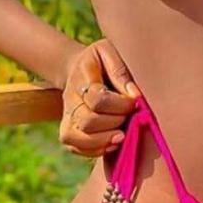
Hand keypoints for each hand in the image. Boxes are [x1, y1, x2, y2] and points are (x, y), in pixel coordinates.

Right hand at [58, 38, 141, 157]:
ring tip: (122, 136)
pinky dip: (94, 150)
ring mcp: (67, 116)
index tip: (136, 101)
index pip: (97, 99)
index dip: (120, 105)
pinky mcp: (68, 130)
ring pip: (76, 138)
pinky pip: (74, 147)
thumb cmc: (101, 59)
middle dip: (114, 123)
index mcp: (81, 76)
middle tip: (130, 117)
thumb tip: (135, 95)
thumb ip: (120, 71)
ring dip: (103, 141)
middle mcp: (70, 99)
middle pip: (87, 121)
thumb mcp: (109, 52)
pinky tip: (112, 143)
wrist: (78, 68)